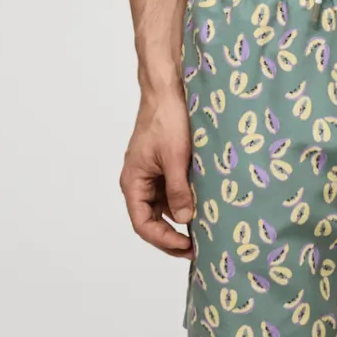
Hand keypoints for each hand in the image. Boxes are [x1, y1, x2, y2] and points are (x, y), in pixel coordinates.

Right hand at [119, 89, 194, 257]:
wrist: (169, 88)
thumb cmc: (167, 118)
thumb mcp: (175, 157)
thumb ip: (178, 189)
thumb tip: (184, 219)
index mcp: (133, 182)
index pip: (143, 224)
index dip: (163, 240)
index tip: (186, 245)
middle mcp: (140, 181)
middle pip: (153, 220)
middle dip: (173, 236)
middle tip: (197, 248)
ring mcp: (153, 174)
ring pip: (164, 207)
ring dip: (181, 219)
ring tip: (203, 231)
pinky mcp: (165, 165)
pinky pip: (172, 191)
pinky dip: (185, 200)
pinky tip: (203, 206)